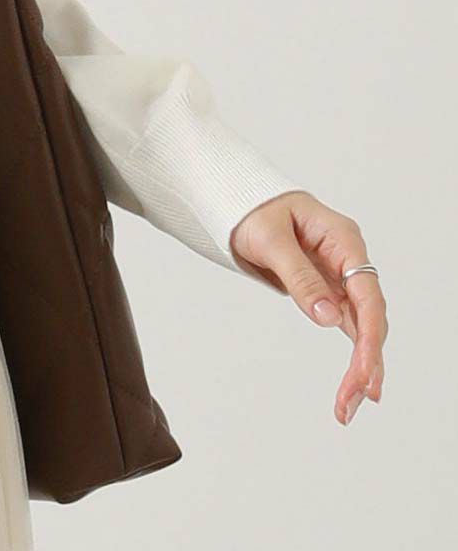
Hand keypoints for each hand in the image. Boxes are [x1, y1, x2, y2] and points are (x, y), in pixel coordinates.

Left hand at [228, 189, 388, 425]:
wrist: (238, 203)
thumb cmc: (253, 211)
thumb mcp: (270, 240)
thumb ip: (299, 276)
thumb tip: (330, 318)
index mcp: (342, 238)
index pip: (367, 292)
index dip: (370, 334)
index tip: (364, 370)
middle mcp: (348, 259)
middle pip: (370, 315)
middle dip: (367, 360)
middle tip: (356, 399)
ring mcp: (341, 276)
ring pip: (362, 327)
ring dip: (361, 366)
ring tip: (349, 405)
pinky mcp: (329, 290)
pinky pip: (347, 326)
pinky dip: (351, 355)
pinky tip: (353, 386)